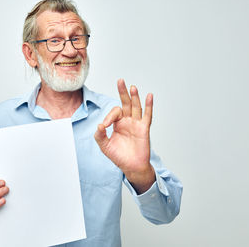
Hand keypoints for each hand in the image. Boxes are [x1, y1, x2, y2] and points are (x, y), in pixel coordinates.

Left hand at [94, 79, 154, 193]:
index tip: (105, 127)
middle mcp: (127, 121)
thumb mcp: (105, 146)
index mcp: (117, 123)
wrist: (131, 167)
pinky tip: (149, 96)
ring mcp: (136, 124)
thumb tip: (99, 125)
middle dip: (122, 92)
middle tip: (120, 81)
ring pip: (136, 107)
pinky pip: (147, 115)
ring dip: (134, 97)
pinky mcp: (144, 129)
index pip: (114, 113)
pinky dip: (149, 106)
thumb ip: (100, 136)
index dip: (108, 117)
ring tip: (132, 87)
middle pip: (125, 103)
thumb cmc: (119, 156)